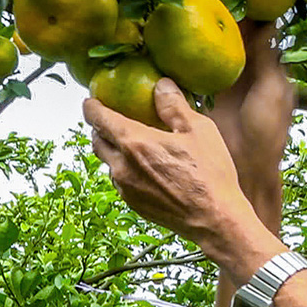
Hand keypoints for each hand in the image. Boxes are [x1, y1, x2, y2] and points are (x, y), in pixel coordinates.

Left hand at [83, 79, 256, 250]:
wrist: (215, 220)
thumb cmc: (210, 174)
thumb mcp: (199, 130)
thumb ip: (174, 105)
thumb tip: (161, 85)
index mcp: (134, 143)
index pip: (99, 119)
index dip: (92, 107)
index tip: (91, 101)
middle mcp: (122, 166)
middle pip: (96, 141)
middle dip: (99, 128)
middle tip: (110, 120)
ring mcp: (125, 189)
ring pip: (108, 163)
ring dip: (114, 151)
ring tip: (132, 145)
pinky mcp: (134, 205)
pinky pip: (121, 182)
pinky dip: (126, 170)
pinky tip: (146, 169)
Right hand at [206, 20, 295, 188]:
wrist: (244, 169)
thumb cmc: (265, 133)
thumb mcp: (272, 91)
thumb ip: (267, 59)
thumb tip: (268, 21)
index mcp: (272, 73)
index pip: (263, 37)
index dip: (252, 16)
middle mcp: (252, 76)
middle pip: (240, 41)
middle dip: (228, 22)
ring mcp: (230, 86)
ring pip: (221, 54)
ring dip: (209, 39)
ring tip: (192, 13)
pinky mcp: (210, 97)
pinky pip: (202, 73)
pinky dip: (193, 61)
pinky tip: (179, 45)